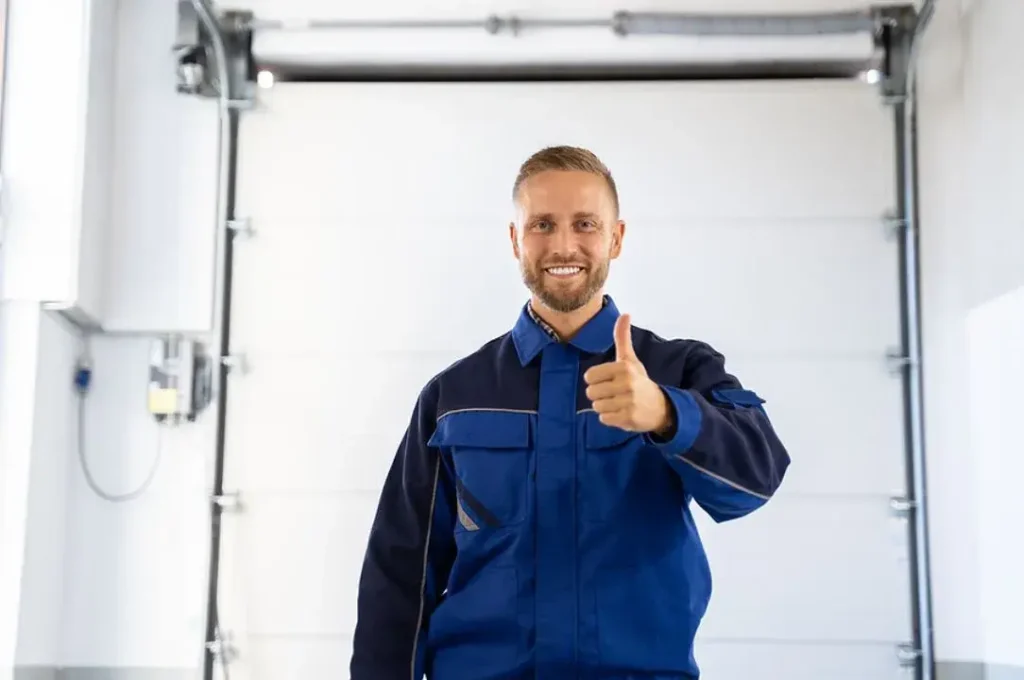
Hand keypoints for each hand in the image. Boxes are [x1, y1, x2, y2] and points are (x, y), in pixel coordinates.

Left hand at [583, 314, 673, 433]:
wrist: (660, 407)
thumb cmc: (640, 381)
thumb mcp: (630, 359)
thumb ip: (622, 337)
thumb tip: (625, 313)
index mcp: (624, 368)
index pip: (590, 376)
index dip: (596, 380)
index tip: (610, 381)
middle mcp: (627, 384)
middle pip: (591, 392)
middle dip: (600, 395)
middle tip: (615, 394)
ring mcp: (628, 402)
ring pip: (597, 406)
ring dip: (605, 407)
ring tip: (619, 403)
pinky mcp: (628, 418)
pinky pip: (604, 419)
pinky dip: (610, 418)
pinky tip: (622, 413)